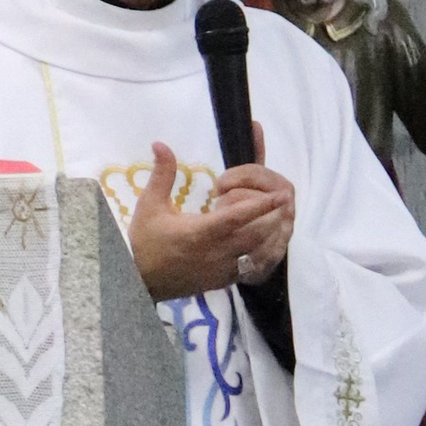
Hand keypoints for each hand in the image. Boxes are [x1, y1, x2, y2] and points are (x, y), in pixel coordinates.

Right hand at [129, 137, 294, 300]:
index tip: (281, 195)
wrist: (138, 282)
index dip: (261, 205)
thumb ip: (162, 174)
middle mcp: (215, 252)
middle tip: (288, 203)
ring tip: (284, 220)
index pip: (237, 217)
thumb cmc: (144, 241)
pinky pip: (251, 269)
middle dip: (274, 218)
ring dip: (272, 237)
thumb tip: (160, 143)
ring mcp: (221, 270)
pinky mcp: (222, 281)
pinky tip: (270, 243)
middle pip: (256, 235)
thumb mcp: (149, 205)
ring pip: (257, 254)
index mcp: (199, 232)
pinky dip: (264, 256)